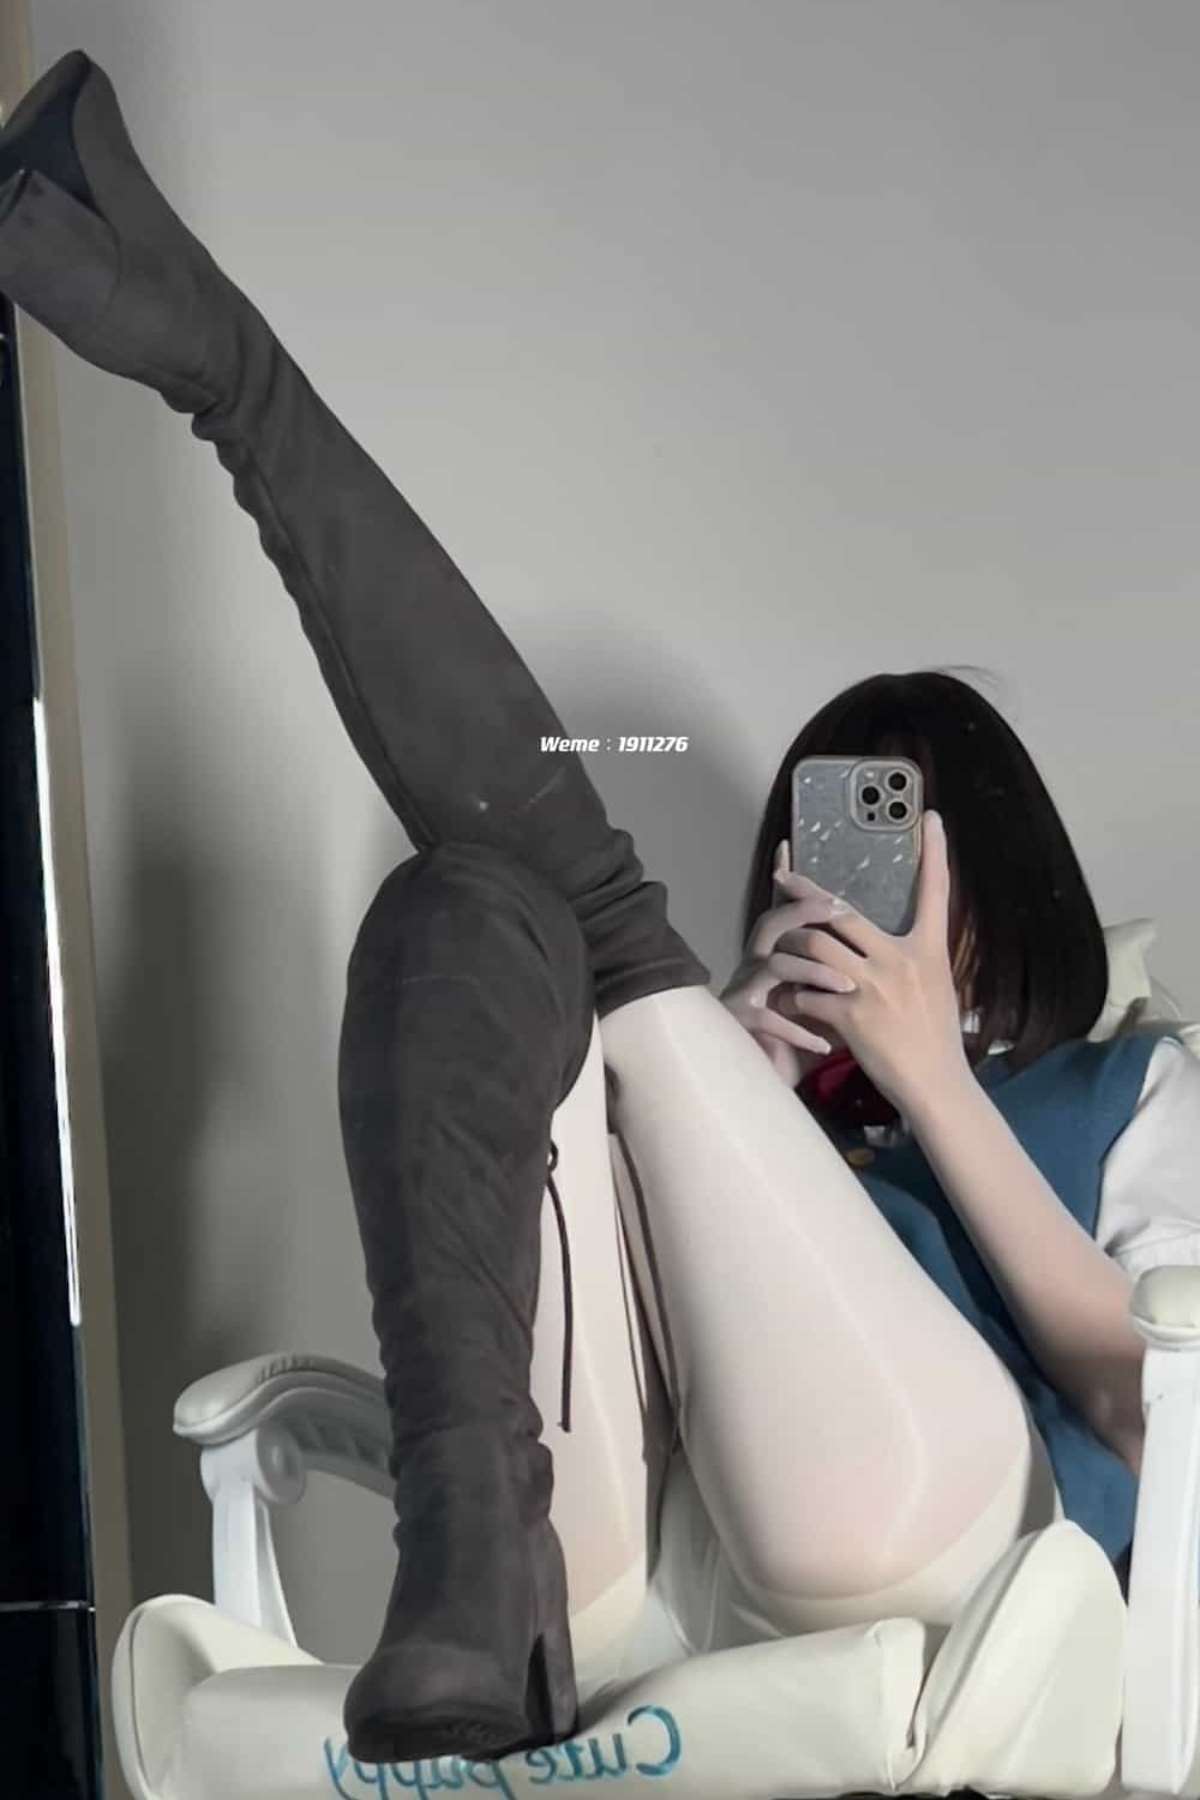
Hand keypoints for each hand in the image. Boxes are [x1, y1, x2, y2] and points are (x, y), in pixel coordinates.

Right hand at [719, 853, 857, 1087]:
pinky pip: (769, 1018)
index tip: (790, 846)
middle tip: (839, 910)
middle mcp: (758, 965)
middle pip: (772, 924)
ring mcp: (748, 992)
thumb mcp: (833, 998)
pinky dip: (799, 1030)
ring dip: (814, 973)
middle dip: (804, 913)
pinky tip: (824, 1043)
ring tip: (847, 986)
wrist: (778, 1082)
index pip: (786, 909)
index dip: (792, 883)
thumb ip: (847, 969)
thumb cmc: (807, 1037)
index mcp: (780, 953)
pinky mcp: (743, 1023)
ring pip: (775, 965)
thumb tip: (891, 944)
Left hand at [772, 810, 970, 1114]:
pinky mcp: (852, 1014)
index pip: (936, 892)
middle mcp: (901, 960)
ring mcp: (874, 986)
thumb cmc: (936, 1035)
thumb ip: (915, 955)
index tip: (931, 817)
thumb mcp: (937, 985)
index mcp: (928, 949)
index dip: (936, 854)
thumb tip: (898, 933)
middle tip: (781, 877)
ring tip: (780, 948)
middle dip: (805, 893)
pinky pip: (808, 993)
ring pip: (815, 947)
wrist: (935, 1082)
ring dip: (791, 947)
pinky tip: (792, 1000)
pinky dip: (795, 995)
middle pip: (842, 913)